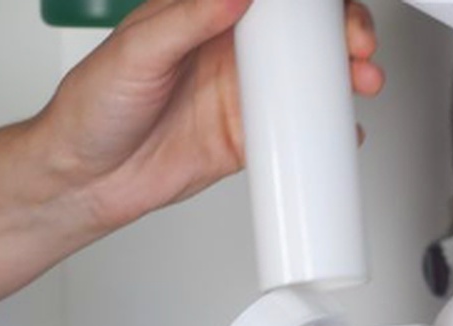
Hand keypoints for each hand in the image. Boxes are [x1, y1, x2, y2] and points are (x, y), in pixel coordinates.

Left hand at [0, 0, 383, 302]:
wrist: (89, 180)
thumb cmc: (94, 110)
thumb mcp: (136, 53)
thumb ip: (187, 20)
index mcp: (203, 16)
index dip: (310, 1)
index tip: (333, 10)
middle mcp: (229, 52)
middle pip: (302, 35)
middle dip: (342, 35)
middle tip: (359, 49)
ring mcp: (243, 96)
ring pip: (307, 80)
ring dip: (343, 79)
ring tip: (364, 84)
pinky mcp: (248, 138)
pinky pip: (297, 132)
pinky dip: (326, 131)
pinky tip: (343, 131)